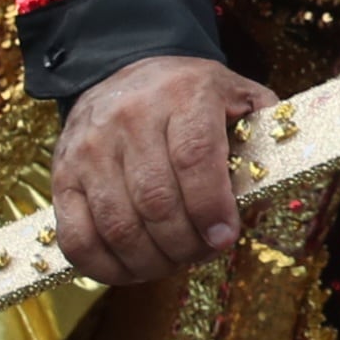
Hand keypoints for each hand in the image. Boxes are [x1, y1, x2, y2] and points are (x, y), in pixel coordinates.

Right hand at [51, 54, 279, 286]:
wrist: (121, 69)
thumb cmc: (191, 95)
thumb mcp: (237, 95)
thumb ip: (263, 133)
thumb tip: (278, 181)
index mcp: (184, 95)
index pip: (194, 158)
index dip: (210, 207)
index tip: (225, 238)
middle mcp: (130, 119)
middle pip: (156, 200)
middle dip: (185, 243)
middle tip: (203, 254)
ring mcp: (89, 149)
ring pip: (118, 224)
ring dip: (151, 260)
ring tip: (174, 262)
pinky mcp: (61, 176)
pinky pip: (76, 236)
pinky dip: (105, 266)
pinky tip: (133, 269)